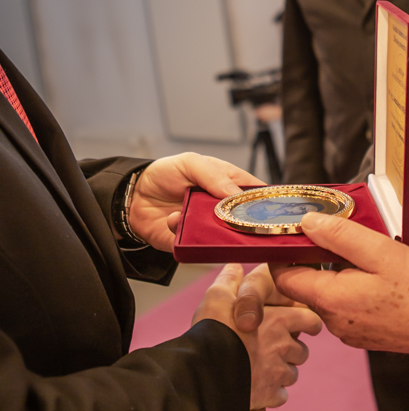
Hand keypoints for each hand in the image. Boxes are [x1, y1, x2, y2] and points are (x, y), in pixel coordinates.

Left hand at [128, 153, 264, 251]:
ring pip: (226, 238)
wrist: (132, 196)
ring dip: (217, 231)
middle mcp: (222, 209)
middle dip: (247, 224)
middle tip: (245, 222)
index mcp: (227, 184)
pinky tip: (175, 219)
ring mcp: (208, 228)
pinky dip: (190, 237)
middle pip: (246, 221)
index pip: (255, 193)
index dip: (266, 201)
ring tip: (204, 220)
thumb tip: (235, 193)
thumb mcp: (190, 163)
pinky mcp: (191, 244)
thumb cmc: (165, 173)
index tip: (275, 208)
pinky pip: (198, 248)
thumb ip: (213, 175)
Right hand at [193, 263, 321, 410]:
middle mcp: (283, 347)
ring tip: (262, 369)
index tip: (303, 325)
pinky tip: (257, 392)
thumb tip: (236, 267)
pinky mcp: (268, 397)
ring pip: (291, 375)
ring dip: (281, 373)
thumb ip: (230, 281)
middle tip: (275, 349)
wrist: (201, 373)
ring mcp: (277, 374)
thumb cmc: (211, 332)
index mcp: (278, 320)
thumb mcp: (217, 297)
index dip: (308, 322)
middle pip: (301, 351)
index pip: (311, 320)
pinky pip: (278, 397)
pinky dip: (271, 396)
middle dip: (292, 351)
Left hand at [272, 211, 408, 353]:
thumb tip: (307, 223)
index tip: (294, 235)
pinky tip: (372, 279)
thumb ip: (339, 235)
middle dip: (314, 261)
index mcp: (330, 299)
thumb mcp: (378, 250)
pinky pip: (343, 309)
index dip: (283, 255)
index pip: (284, 278)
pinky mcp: (361, 335)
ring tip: (360, 256)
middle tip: (334, 237)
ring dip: (334, 276)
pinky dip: (349, 291)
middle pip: (305, 286)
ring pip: (326, 297)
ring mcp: (346, 331)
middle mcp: (332, 320)